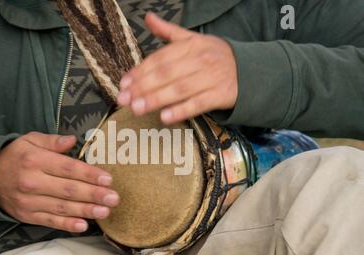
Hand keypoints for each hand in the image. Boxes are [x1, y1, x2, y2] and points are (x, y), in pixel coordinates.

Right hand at [0, 132, 119, 232]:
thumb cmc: (15, 156)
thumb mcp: (30, 140)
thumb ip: (53, 141)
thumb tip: (73, 140)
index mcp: (35, 160)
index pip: (68, 168)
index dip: (89, 174)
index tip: (108, 179)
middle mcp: (32, 182)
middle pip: (68, 190)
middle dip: (94, 194)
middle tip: (114, 198)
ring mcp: (29, 201)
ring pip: (62, 208)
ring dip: (86, 211)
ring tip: (105, 212)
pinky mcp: (27, 215)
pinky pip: (50, 221)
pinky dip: (67, 225)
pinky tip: (84, 225)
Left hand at [117, 12, 237, 123]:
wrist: (249, 70)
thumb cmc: (214, 56)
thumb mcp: (193, 40)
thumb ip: (168, 32)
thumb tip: (148, 18)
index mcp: (191, 45)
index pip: (161, 58)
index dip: (140, 71)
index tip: (124, 83)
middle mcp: (200, 60)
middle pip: (167, 74)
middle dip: (143, 87)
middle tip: (125, 99)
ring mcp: (211, 78)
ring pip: (179, 89)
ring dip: (156, 99)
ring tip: (137, 108)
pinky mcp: (220, 96)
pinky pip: (198, 104)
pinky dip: (181, 111)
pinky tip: (165, 117)